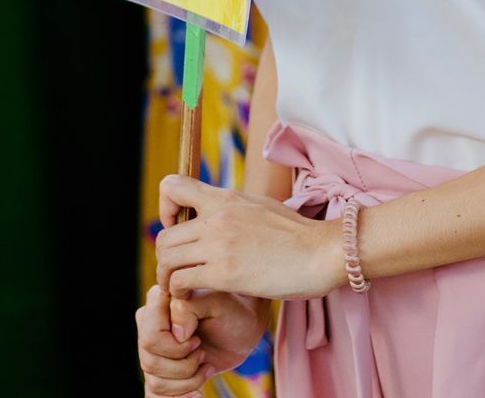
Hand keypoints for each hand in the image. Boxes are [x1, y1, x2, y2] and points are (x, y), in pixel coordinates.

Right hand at [136, 284, 267, 395]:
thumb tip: (176, 334)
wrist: (242, 329)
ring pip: (154, 381)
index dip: (176, 347)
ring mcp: (152, 348)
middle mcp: (149, 323)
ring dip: (185, 382)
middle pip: (150, 361)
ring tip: (205, 367)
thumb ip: (191, 307)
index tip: (197, 341)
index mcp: (160, 301)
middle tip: (202, 354)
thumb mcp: (219, 302)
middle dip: (183, 366)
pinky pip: (154, 395)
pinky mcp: (159, 367)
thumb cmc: (233, 310)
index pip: (151, 336)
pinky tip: (196, 392)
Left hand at [156, 175, 346, 300]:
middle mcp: (217, 217)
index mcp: (225, 198)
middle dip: (165, 257)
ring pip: (166, 260)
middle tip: (179, 273)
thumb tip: (218, 210)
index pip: (172, 186)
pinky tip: (195, 299)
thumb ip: (233, 208)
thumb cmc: (296, 234)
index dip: (166, 208)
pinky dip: (180, 294)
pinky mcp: (225, 273)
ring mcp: (219, 244)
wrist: (322, 252)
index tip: (177, 226)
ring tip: (183, 289)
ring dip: (168, 279)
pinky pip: (181, 282)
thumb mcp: (260, 206)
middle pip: (163, 236)